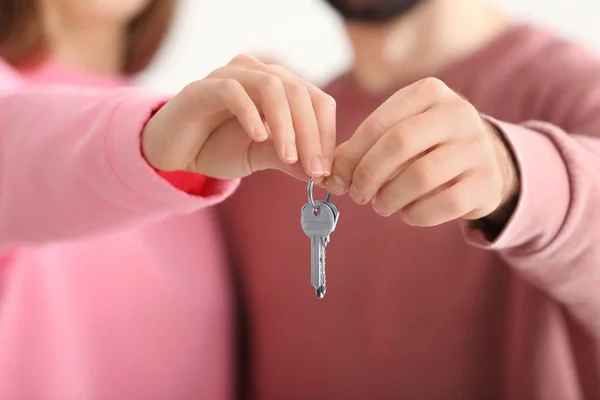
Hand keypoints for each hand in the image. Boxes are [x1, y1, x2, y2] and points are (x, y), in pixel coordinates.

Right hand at [142, 54, 335, 179]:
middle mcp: (258, 73)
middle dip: (311, 132)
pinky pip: (233, 91)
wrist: (174, 152)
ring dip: (285, 124)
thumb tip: (323, 175)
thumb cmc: (219, 147)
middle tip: (314, 168)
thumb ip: (290, 160)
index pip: (317, 100)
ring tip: (288, 156)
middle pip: (298, 91)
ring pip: (271, 86)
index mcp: (279, 88)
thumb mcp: (260, 157)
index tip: (326, 168)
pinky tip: (258, 137)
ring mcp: (231, 75)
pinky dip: (250, 113)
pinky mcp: (203, 86)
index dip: (327, 133)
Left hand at [325, 77, 518, 226]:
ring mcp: (477, 147)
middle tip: (358, 195)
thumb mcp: (399, 131)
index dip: (351, 155)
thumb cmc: (427, 145)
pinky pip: (444, 204)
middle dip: (368, 175)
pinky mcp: (488, 182)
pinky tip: (408, 213)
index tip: (336, 178)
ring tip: (381, 205)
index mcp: (429, 92)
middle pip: (398, 144)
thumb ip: (363, 147)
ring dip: (390, 198)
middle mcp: (458, 113)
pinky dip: (417, 214)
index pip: (378, 123)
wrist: (487, 158)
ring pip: (420, 176)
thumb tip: (330, 175)